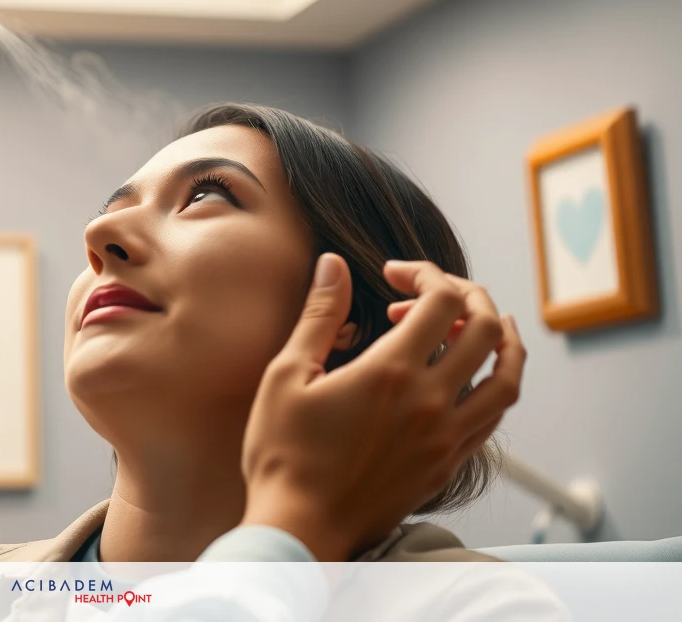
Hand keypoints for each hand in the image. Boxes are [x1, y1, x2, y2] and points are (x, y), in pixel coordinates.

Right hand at [239, 256, 525, 560]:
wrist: (300, 527)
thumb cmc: (283, 453)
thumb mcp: (287, 374)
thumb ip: (319, 315)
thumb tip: (333, 264)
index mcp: (391, 372)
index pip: (441, 300)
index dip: (425, 274)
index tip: (396, 274)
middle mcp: (431, 401)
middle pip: (486, 328)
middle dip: (467, 295)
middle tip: (435, 292)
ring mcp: (446, 437)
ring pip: (508, 377)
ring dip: (502, 339)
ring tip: (485, 322)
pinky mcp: (448, 465)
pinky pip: (493, 417)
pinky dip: (495, 385)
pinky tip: (471, 378)